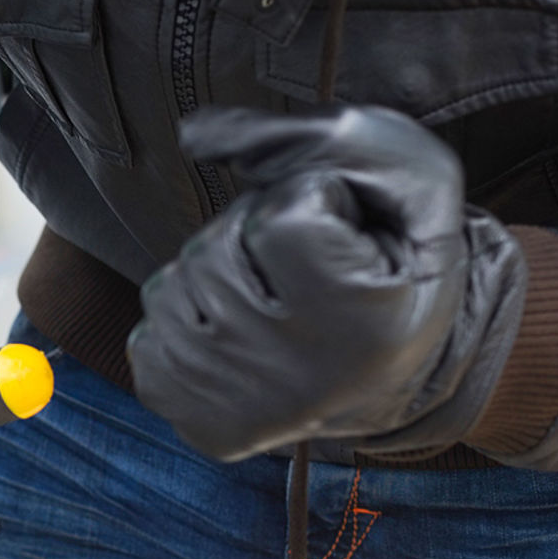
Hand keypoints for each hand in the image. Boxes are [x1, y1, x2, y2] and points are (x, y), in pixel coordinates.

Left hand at [128, 106, 526, 461]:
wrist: (394, 375)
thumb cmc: (400, 262)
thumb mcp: (410, 179)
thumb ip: (317, 135)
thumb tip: (192, 134)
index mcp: (363, 327)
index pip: (279, 217)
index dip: (310, 202)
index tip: (346, 241)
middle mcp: (294, 382)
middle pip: (213, 250)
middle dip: (250, 237)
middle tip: (303, 276)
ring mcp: (238, 410)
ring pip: (172, 288)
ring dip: (213, 277)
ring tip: (272, 306)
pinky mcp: (195, 424)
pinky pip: (147, 334)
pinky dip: (186, 323)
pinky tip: (238, 342)